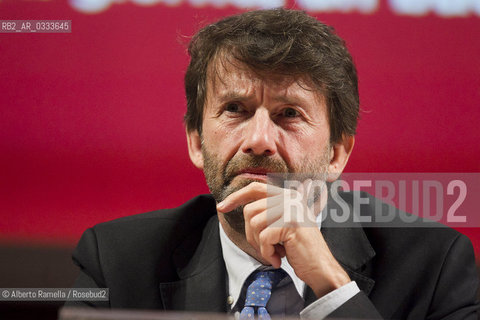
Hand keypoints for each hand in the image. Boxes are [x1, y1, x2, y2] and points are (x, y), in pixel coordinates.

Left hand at [217, 180, 350, 297]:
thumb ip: (264, 212)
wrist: (320, 268)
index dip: (236, 197)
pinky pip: (264, 237)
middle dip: (251, 234)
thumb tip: (232, 203)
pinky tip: (279, 257)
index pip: (255, 188)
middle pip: (250, 209)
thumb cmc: (298, 249)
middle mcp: (291, 197)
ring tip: (275, 252)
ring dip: (260, 245)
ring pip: (255, 224)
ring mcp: (292, 208)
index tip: (221, 207)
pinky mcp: (292, 222)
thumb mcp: (280, 225)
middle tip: (265, 247)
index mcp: (288, 195)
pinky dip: (268, 252)